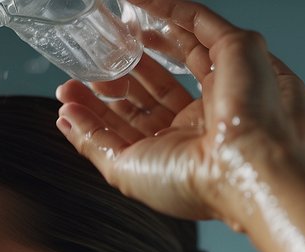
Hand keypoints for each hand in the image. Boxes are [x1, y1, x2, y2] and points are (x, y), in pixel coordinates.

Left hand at [54, 0, 304, 227]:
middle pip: (149, 86)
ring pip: (174, 51)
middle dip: (115, 75)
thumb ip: (91, 140)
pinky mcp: (236, 51)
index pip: (132, 118)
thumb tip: (65, 117)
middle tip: (86, 66)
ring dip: (138, 42)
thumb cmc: (187, 180)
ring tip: (107, 33)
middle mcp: (200, 116)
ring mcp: (219, 82)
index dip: (100, 104)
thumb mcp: (121, 168)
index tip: (70, 91)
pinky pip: (198, 20)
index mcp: (178, 147)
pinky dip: (168, 7)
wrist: (239, 169)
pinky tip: (138, 1)